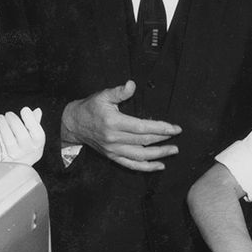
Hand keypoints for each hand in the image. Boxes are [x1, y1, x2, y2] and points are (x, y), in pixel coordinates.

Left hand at [0, 107, 44, 165]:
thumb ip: (35, 123)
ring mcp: (16, 155)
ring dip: (3, 126)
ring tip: (0, 118)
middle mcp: (28, 150)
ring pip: (8, 140)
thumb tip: (37, 111)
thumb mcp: (34, 136)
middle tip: (8, 114)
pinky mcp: (4, 157)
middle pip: (22, 135)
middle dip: (13, 121)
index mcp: (38, 142)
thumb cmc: (27, 147)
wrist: (19, 165)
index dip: (30, 119)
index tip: (24, 110)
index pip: (37, 131)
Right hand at [61, 80, 180, 172]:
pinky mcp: (112, 157)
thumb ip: (119, 91)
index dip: (160, 128)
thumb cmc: (91, 107)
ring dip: (159, 154)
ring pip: (141, 156)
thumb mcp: (103, 95)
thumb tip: (132, 84)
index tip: (174, 128)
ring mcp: (113, 150)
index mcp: (114, 123)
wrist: (74, 124)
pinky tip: (159, 165)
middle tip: (177, 136)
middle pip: (144, 142)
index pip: (142, 128)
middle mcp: (114, 139)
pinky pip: (131, 165)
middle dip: (163, 139)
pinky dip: (146, 167)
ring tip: (173, 150)